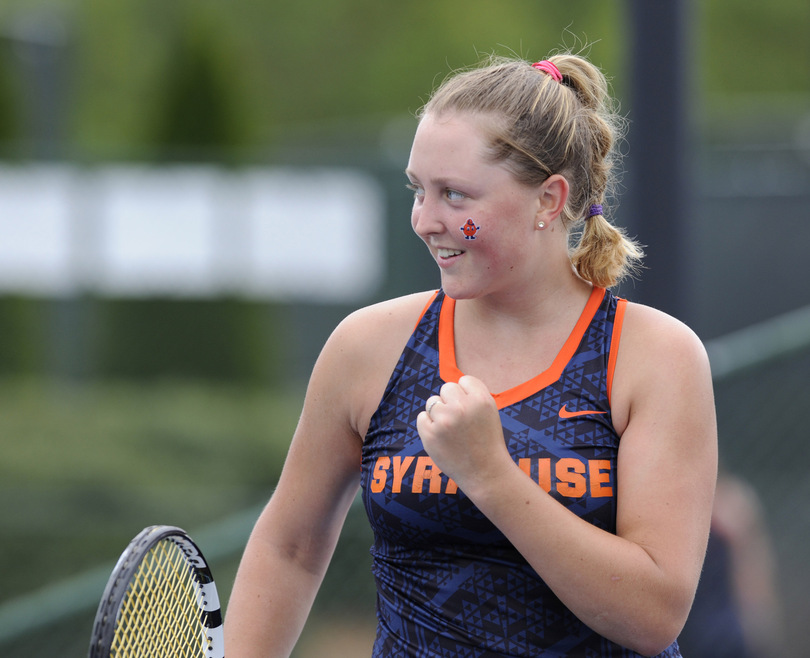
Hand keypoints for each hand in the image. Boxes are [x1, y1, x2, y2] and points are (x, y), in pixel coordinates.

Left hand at [416, 375, 511, 491]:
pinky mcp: (430, 435)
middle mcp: (462, 407)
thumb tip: (450, 387)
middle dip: (451, 401)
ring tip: (451, 430)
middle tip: (459, 420)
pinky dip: (428, 425)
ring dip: (438, 413)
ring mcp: (444, 421)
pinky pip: (421, 418)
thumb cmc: (487, 441)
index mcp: (481, 400)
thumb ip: (472, 396)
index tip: (470, 409)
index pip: (464, 380)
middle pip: (447, 388)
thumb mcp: (490, 412)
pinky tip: (441, 437)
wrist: (485, 473)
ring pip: (432, 402)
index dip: (466, 394)